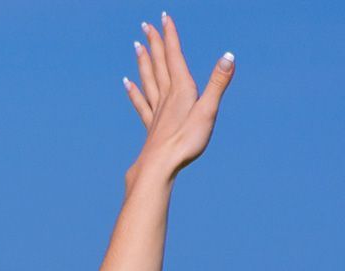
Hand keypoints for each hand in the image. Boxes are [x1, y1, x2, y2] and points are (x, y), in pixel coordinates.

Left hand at [123, 13, 235, 182]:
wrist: (158, 168)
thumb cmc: (185, 142)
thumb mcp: (207, 111)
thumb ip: (218, 83)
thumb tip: (229, 55)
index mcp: (181, 90)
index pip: (174, 57)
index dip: (169, 36)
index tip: (163, 17)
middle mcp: (166, 97)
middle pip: (158, 64)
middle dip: (154, 43)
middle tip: (146, 24)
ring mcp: (156, 112)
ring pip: (148, 80)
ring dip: (143, 61)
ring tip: (137, 46)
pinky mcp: (151, 126)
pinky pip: (141, 103)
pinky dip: (134, 90)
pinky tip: (127, 83)